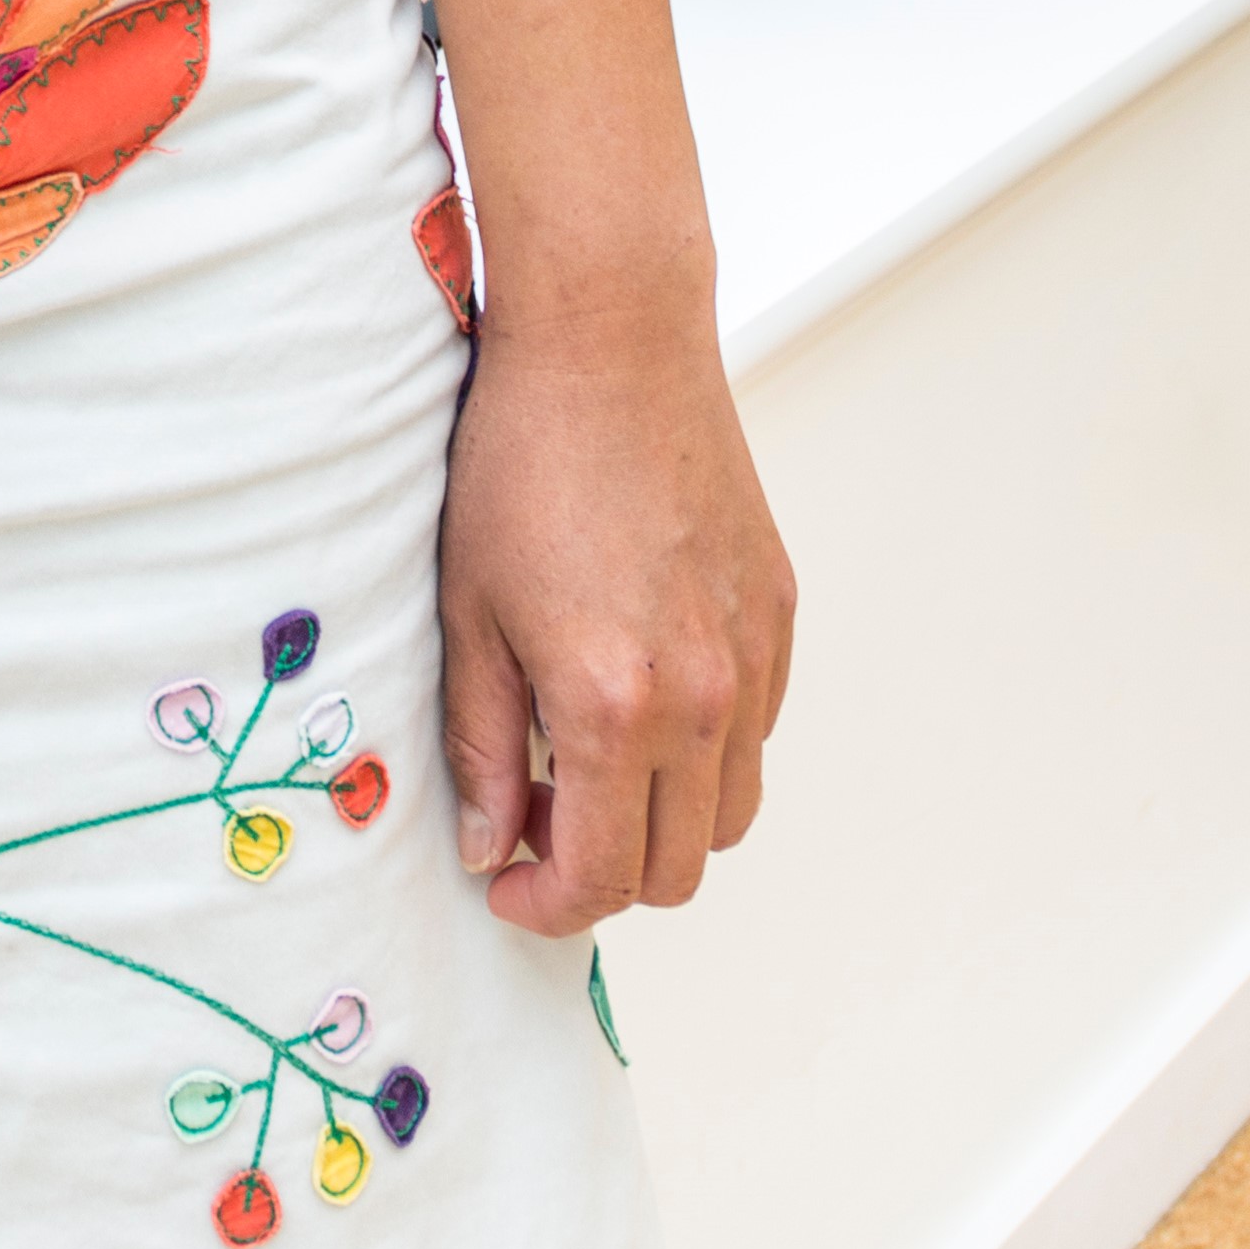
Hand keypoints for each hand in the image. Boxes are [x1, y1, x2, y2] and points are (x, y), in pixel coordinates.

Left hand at [435, 304, 793, 938]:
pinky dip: (706, 753)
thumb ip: (482, 744)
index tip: (504, 884)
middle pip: (679, 869)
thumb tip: (488, 843)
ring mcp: (753, 658)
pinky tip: (639, 695)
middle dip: (603, 878)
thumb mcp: (470, 611)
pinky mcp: (779, 613)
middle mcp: (704, 699)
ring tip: (586, 765)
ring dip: (663, 823)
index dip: (545, 905)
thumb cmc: (522, 462)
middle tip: (535, 824)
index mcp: (616, 708)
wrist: (610, 343)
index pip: (601, 877)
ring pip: (733, 813)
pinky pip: (757, 732)